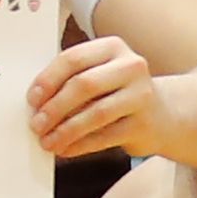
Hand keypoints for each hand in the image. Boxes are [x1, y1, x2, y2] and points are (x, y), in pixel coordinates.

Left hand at [27, 33, 161, 159]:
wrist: (164, 114)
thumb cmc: (117, 92)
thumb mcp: (100, 74)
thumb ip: (72, 78)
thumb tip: (36, 102)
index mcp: (112, 47)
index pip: (73, 59)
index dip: (48, 80)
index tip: (32, 99)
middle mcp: (130, 67)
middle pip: (84, 85)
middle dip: (54, 107)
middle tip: (36, 124)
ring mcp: (141, 96)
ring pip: (95, 113)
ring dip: (66, 130)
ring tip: (48, 141)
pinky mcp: (144, 124)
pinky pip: (106, 136)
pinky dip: (81, 145)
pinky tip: (66, 149)